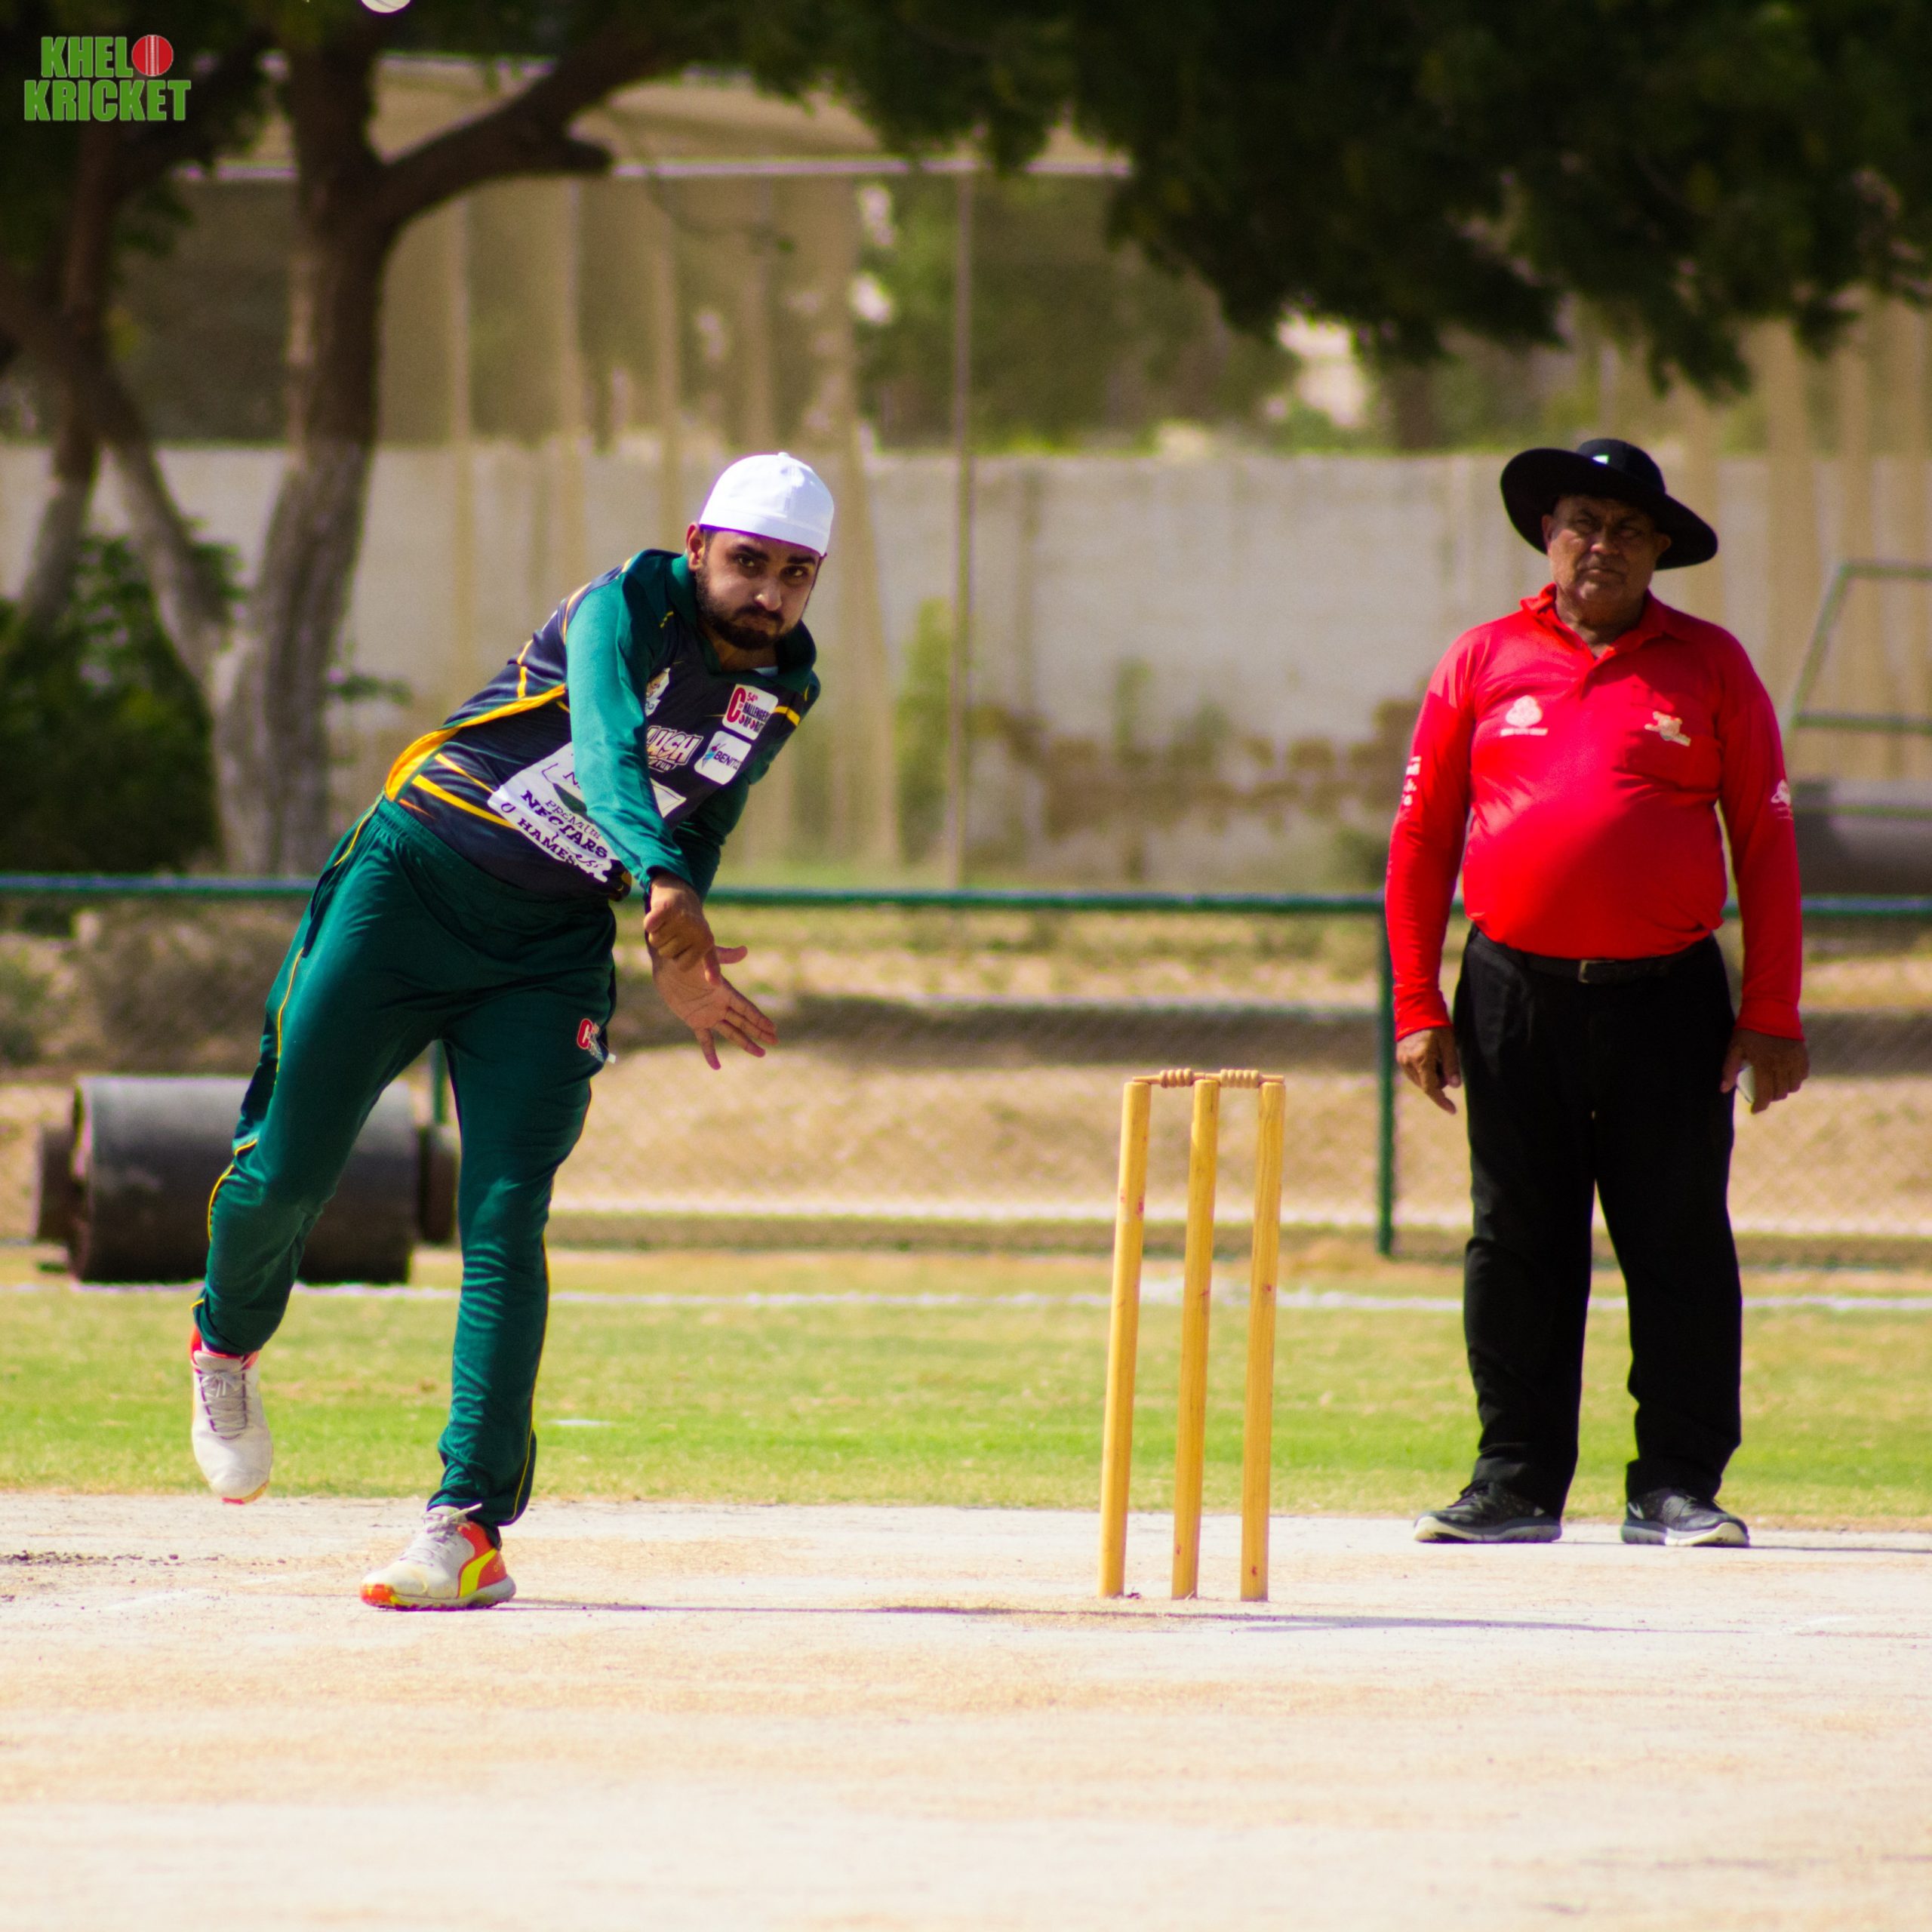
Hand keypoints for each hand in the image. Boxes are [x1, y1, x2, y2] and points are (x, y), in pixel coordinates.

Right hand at [642, 875, 713, 974]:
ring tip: (668, 922)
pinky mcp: (666, 908)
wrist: (680, 894)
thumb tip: (717, 985)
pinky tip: (659, 915)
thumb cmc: (693, 925)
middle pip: (666, 954)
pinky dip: (650, 922)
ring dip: (657, 933)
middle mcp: (696, 929)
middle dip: (667, 944)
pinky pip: (650, 926)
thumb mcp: (707, 944)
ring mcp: (682, 918)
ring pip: (655, 941)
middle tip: (676, 930)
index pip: (681, 966)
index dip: (678, 957)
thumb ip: (713, 965)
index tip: (685, 944)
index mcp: (706, 941)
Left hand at [650, 943, 777, 1070]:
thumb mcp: (708, 954)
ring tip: (760, 1053)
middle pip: (743, 1022)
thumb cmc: (689, 953)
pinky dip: (710, 1053)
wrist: (669, 959)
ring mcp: (709, 1014)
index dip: (759, 1019)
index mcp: (725, 992)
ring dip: (745, 1043)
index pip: (746, 1008)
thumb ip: (725, 956)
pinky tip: (716, 1066)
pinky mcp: (695, 1020)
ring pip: (731, 1032)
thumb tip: (744, 951)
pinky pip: (705, 1039)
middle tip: (774, 1042)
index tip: (772, 1028)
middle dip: (759, 1032)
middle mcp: (720, 1005)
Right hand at [1396, 1025, 1461, 1114]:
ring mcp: (1402, 1059)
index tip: (1452, 1110)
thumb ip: (1451, 1065)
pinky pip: (1413, 1072)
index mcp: (1421, 1059)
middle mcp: (1408, 1062)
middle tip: (1447, 1064)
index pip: (1431, 1088)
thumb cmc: (1436, 1024)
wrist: (1416, 1008)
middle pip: (1426, 1084)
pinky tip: (1430, 1056)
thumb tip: (1455, 1086)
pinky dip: (1424, 1070)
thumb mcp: (1448, 1043)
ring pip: (1419, 1080)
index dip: (1442, 1101)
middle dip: (1439, 1082)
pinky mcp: (1400, 1056)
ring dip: (1431, 1076)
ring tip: (1437, 1056)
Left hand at [1721, 1027, 1808, 1113]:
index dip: (1760, 1106)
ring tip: (1774, 1086)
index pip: (1765, 1094)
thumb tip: (1724, 1089)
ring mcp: (1794, 1060)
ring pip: (1793, 1087)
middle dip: (1770, 1098)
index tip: (1754, 1110)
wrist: (1771, 1008)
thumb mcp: (1734, 1047)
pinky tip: (1786, 1076)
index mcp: (1764, 1065)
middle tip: (1762, 1095)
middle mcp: (1782, 1065)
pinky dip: (1795, 1079)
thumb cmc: (1749, 1029)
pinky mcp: (1803, 1054)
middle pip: (1780, 1093)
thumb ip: (1729, 1069)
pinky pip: (1803, 1075)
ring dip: (1783, 1090)